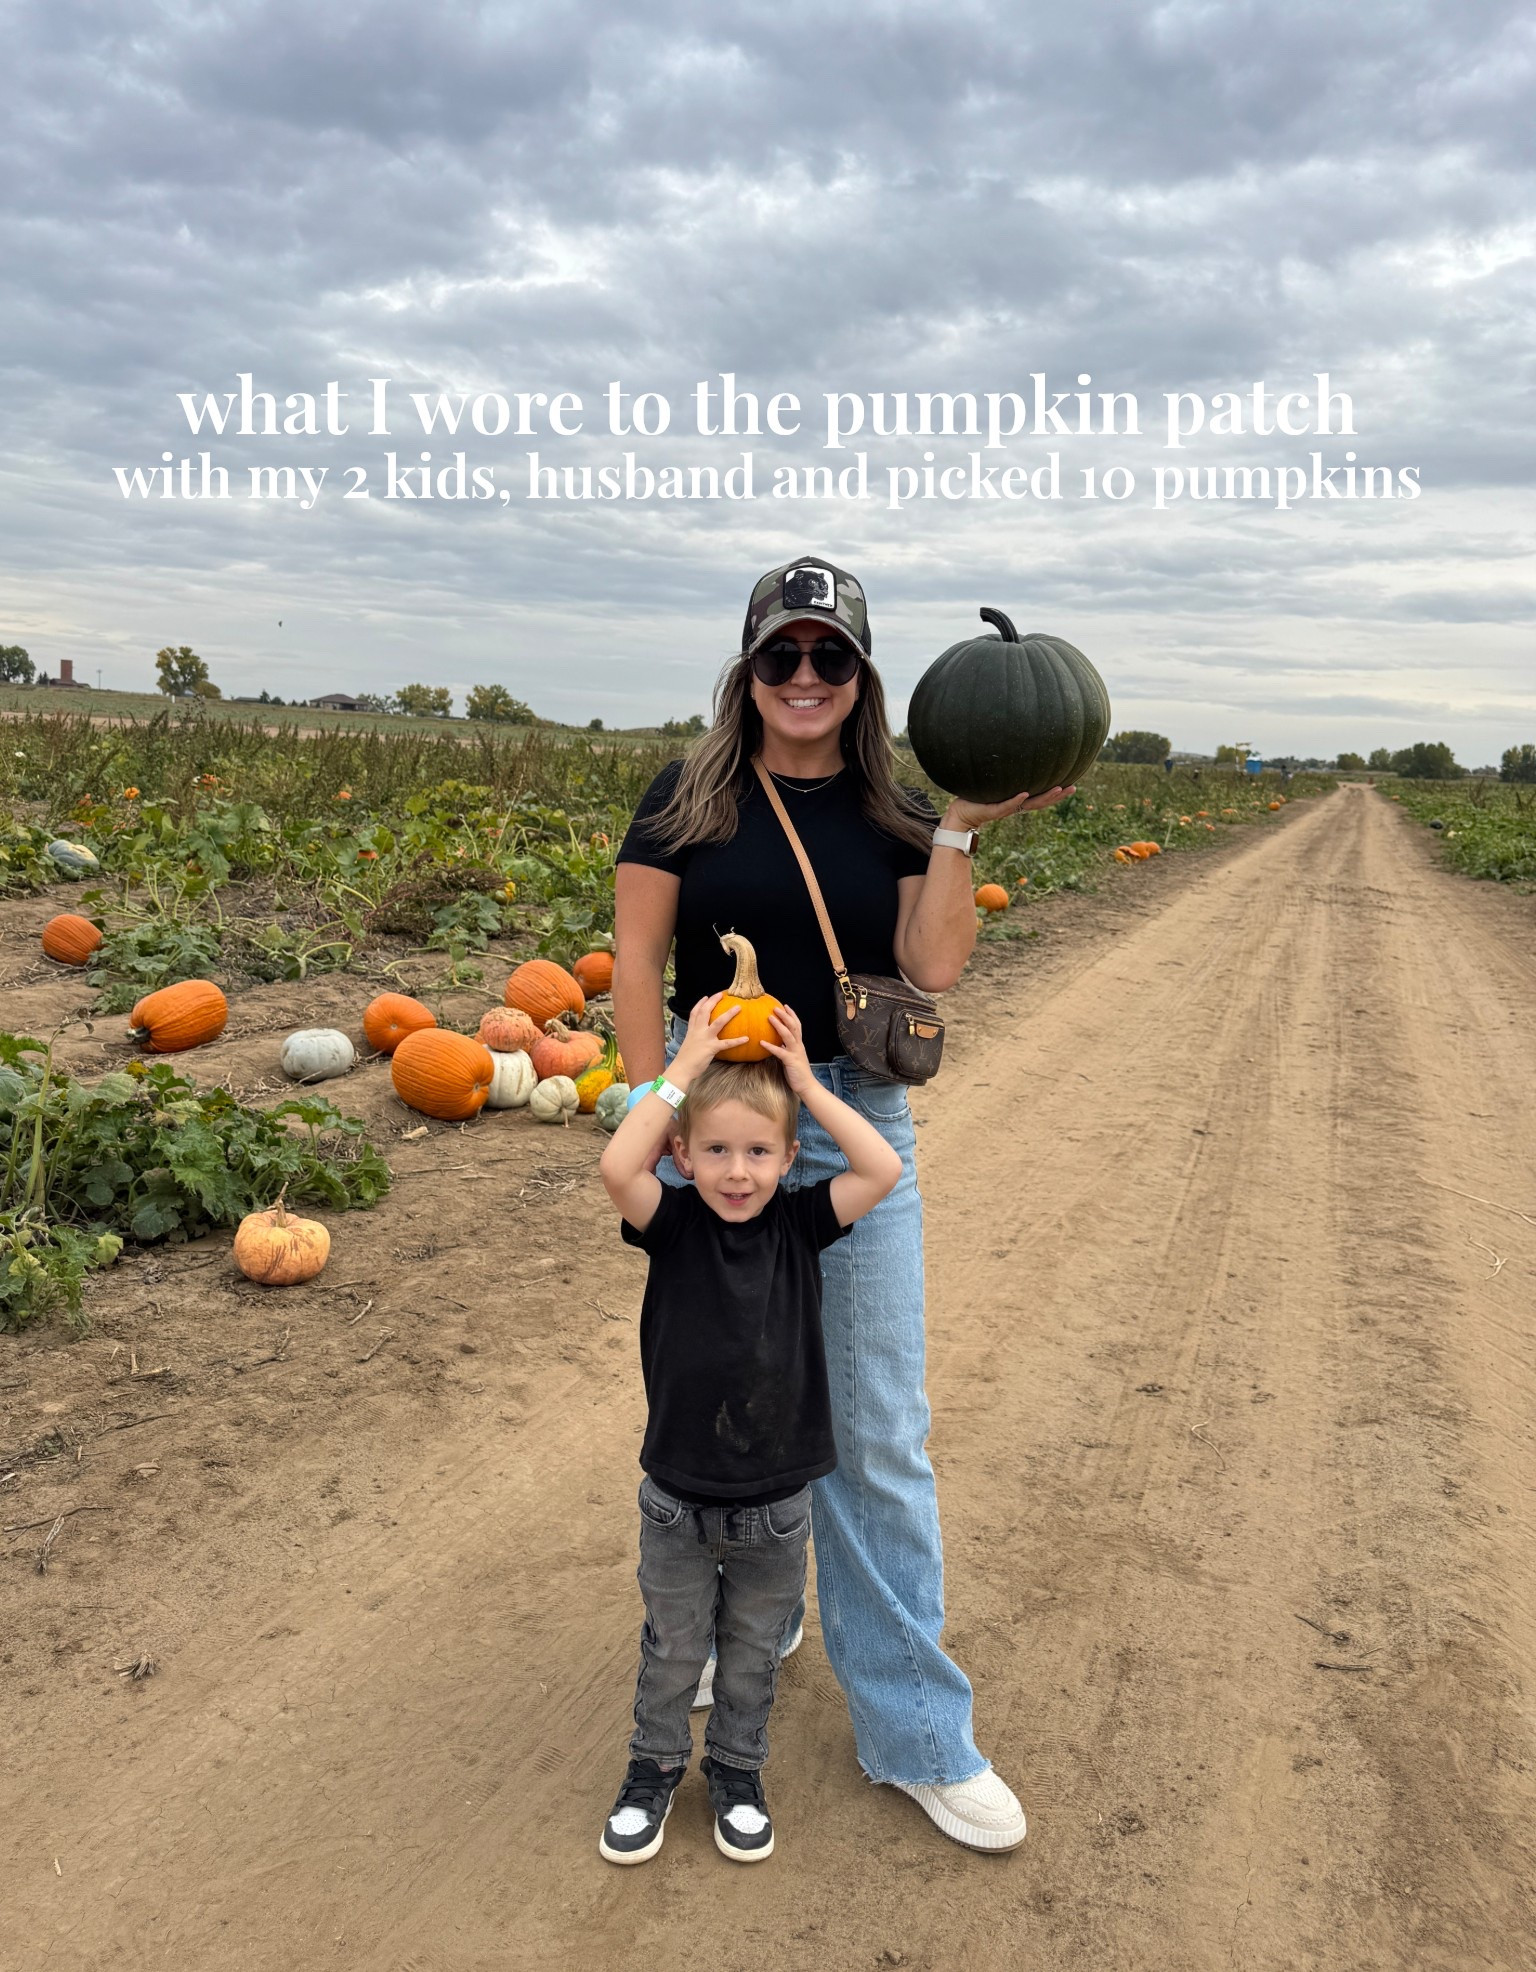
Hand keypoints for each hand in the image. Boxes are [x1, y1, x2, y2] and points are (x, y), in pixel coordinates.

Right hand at [668, 993, 740, 1083]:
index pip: (695, 1013)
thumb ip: (695, 1039)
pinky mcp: (711, 1048)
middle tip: (721, 994)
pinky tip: (746, 1038)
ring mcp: (705, 1038)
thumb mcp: (689, 1045)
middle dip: (713, 1001)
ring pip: (718, 1022)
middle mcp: (698, 1031)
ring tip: (738, 1007)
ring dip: (729, 1014)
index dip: (700, 1003)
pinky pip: (727, 1043)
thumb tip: (702, 1039)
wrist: (681, 1069)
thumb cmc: (685, 1060)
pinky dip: (737, 1041)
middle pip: (705, 1012)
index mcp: (692, 1030)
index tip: (706, 997)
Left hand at [760, 1004, 814, 1096]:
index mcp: (799, 1044)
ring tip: (770, 1018)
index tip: (785, 1006)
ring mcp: (795, 1053)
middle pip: (793, 1026)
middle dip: (785, 1016)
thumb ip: (786, 1049)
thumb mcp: (792, 1058)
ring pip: (788, 1035)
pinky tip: (761, 1042)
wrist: (807, 1086)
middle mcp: (799, 1046)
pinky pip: (780, 1052)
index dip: (792, 1015)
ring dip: (779, 1026)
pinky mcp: (791, 1061)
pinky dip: (771, 1046)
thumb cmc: (797, 1073)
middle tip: (775, 1007)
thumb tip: (777, 1044)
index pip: (797, 1026)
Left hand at [941, 785, 1074, 830]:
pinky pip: (1006, 805)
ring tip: (1058, 789)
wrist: (959, 815)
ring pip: (1029, 805)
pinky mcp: (992, 811)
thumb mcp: (992, 784)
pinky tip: (1025, 793)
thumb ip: (1002, 774)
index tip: (1072, 784)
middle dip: (1058, 796)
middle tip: (1073, 788)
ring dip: (1044, 797)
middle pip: (1041, 802)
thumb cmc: (975, 798)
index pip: (1041, 797)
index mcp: (1017, 801)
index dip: (1056, 793)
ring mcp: (1005, 809)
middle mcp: (1015, 806)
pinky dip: (1016, 800)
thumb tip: (1009, 752)